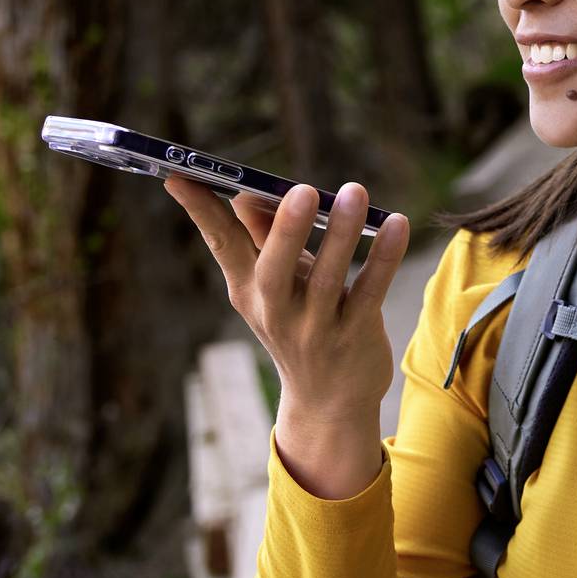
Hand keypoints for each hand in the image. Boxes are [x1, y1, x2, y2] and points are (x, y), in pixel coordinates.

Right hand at [165, 176, 411, 423]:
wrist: (327, 403)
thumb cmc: (299, 328)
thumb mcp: (272, 288)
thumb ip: (262, 240)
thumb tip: (244, 193)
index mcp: (248, 291)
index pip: (220, 244)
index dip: (199, 210)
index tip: (178, 174)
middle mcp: (275, 311)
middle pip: (273, 270)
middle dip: (285, 230)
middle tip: (301, 189)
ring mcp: (314, 328)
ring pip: (327, 279)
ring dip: (341, 234)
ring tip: (353, 192)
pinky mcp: (353, 336)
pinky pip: (370, 293)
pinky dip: (384, 258)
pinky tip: (398, 223)